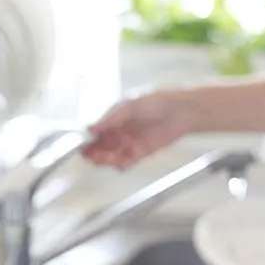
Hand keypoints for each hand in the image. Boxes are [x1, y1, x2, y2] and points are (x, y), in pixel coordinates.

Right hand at [81, 92, 200, 169]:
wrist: (182, 110)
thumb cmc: (158, 100)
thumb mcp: (130, 105)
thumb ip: (111, 118)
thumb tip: (92, 127)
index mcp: (114, 117)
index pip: (95, 131)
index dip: (87, 139)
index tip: (81, 144)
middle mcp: (119, 131)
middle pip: (100, 146)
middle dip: (94, 152)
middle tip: (91, 155)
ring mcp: (129, 142)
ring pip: (110, 156)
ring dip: (105, 159)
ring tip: (104, 158)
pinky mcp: (140, 153)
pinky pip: (125, 163)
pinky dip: (119, 164)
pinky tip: (117, 162)